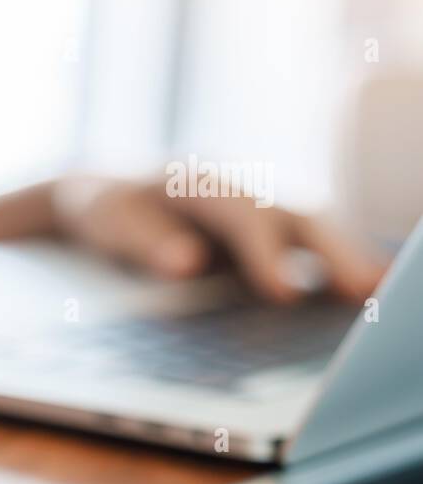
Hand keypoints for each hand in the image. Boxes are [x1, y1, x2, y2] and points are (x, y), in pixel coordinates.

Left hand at [53, 176, 386, 301]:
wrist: (105, 195)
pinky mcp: (266, 236)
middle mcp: (241, 190)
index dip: (265, 252)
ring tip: (377, 297)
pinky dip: (334, 271)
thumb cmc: (107, 210)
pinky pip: (306, 250)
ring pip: (312, 232)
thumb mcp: (108, 222)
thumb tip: (186, 263)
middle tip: (365, 290)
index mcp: (200, 182)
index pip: (242, 214)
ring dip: (345, 262)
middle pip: (295, 218)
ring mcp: (259, 211)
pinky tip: (361, 300)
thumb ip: (143, 241)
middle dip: (332, 253)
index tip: (284, 292)